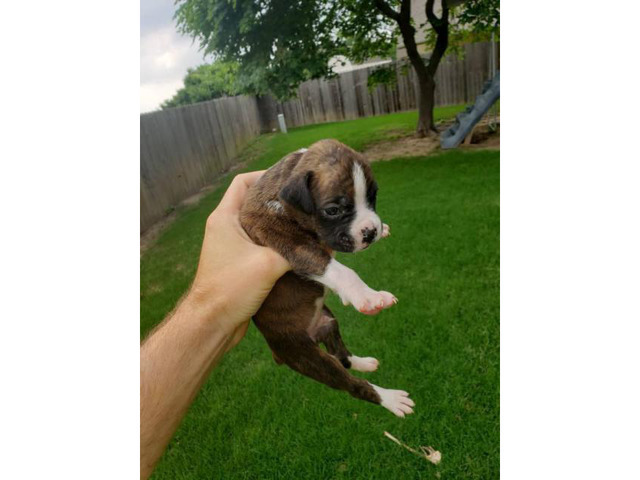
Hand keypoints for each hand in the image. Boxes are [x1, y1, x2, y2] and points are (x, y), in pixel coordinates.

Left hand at [187, 171, 289, 348]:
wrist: (213, 324)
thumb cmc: (231, 287)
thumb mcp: (268, 264)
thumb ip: (296, 250)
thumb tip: (324, 246)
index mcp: (225, 217)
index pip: (243, 182)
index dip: (266, 176)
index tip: (291, 180)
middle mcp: (226, 228)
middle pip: (255, 202)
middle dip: (279, 201)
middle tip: (305, 202)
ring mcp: (232, 246)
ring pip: (260, 226)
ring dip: (281, 225)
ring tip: (306, 222)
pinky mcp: (240, 263)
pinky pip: (262, 245)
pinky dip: (278, 244)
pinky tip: (299, 248)